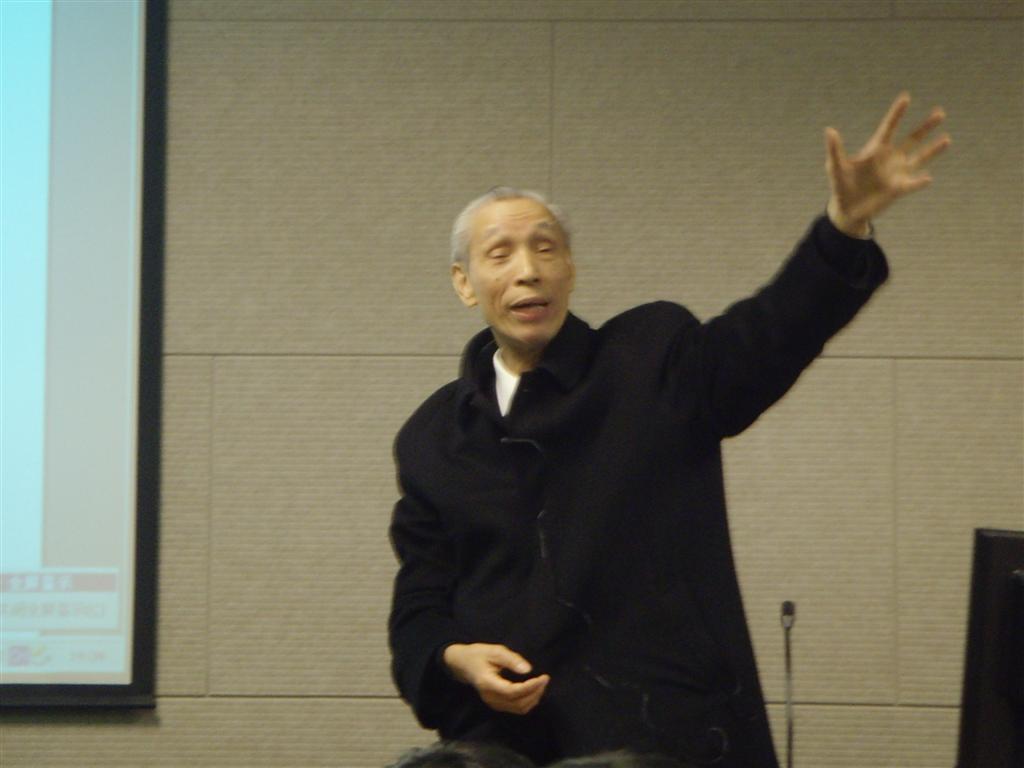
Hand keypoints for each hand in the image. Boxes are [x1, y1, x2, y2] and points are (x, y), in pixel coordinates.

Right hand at [442, 643, 549, 714]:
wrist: (463, 665)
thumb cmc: (478, 654)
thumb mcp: (494, 651)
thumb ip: (511, 659)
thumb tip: (528, 670)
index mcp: (488, 683)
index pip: (512, 692)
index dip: (530, 687)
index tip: (543, 677)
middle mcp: (490, 698)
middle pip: (518, 703)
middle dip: (535, 692)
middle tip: (545, 678)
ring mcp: (493, 703)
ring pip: (519, 708)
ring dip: (533, 698)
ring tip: (541, 684)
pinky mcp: (497, 704)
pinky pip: (516, 708)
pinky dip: (528, 702)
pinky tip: (534, 691)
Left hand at [825, 92, 950, 236]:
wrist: (847, 210)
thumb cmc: (840, 186)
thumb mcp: (835, 167)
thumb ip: (835, 150)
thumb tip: (829, 130)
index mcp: (875, 150)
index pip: (889, 128)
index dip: (896, 114)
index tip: (906, 97)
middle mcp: (890, 158)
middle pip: (912, 139)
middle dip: (925, 127)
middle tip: (940, 112)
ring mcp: (897, 173)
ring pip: (919, 158)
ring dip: (933, 150)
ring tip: (947, 139)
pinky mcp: (899, 189)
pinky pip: (913, 183)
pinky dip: (919, 181)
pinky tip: (928, 177)